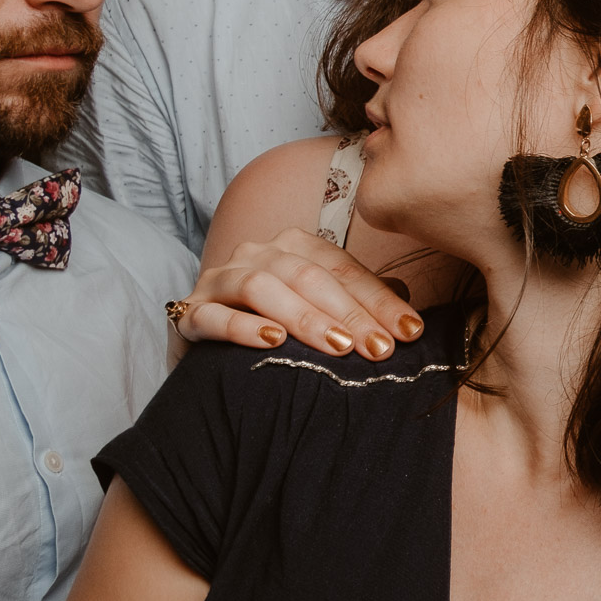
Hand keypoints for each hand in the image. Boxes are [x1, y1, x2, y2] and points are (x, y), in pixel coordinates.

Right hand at [173, 227, 424, 360]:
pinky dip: (245, 327)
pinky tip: (274, 343)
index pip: (343, 269)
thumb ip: (357, 299)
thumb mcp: (320, 311)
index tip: (410, 332)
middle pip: (309, 277)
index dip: (379, 300)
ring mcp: (220, 280)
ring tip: (339, 347)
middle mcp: (256, 254)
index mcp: (293, 247)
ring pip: (263, 288)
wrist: (209, 353)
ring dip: (305, 318)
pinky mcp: (190, 311)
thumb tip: (405, 296)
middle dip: (350, 313)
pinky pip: (214, 315)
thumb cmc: (274, 326)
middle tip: (381, 348)